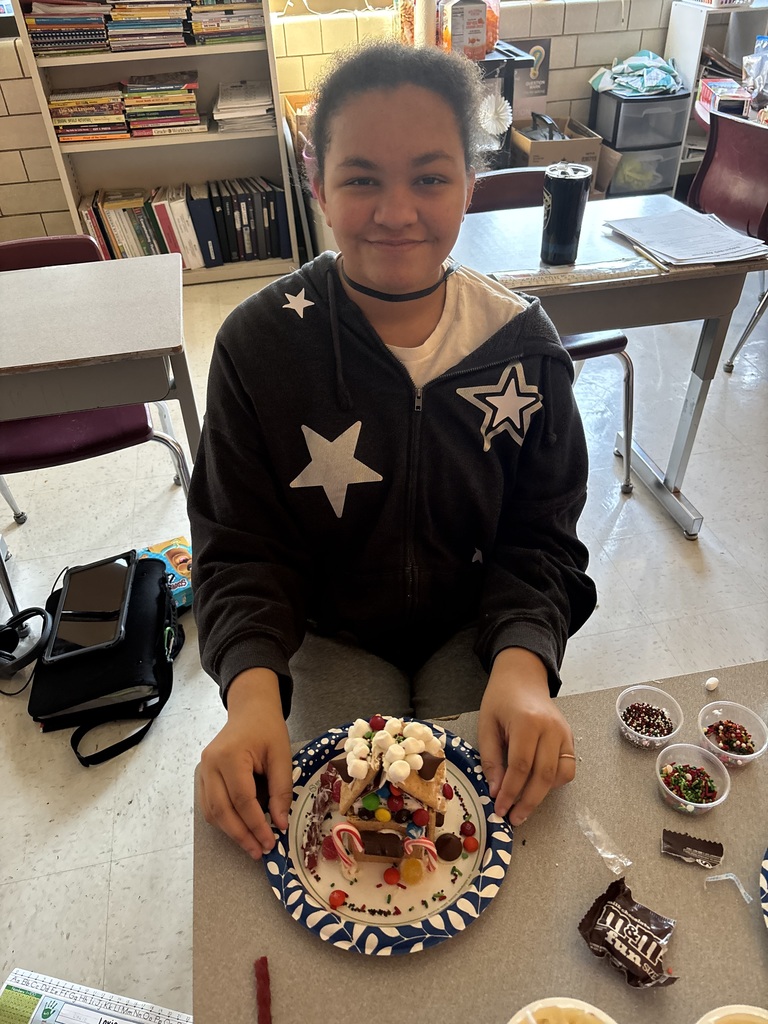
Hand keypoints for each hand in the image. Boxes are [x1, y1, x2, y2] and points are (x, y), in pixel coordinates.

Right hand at [199, 668, 293, 858]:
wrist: (250, 710)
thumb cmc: (267, 729)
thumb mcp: (281, 755)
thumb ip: (280, 790)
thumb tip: (279, 823)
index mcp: (230, 756)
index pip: (242, 800)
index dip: (256, 824)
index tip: (271, 841)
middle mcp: (210, 764)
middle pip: (222, 810)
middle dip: (242, 835)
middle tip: (259, 851)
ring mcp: (202, 770)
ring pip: (212, 812)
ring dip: (232, 832)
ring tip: (252, 845)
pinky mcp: (202, 776)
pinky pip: (210, 805)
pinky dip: (225, 820)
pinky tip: (241, 829)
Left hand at [477, 647, 574, 826]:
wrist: (523, 677)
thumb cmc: (501, 699)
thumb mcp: (486, 725)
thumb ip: (491, 759)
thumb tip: (496, 791)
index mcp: (527, 722)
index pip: (521, 767)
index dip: (510, 792)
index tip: (499, 808)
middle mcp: (551, 729)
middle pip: (543, 776)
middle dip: (527, 802)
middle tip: (513, 818)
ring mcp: (564, 733)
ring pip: (558, 775)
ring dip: (542, 796)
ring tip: (523, 807)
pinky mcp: (570, 738)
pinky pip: (567, 768)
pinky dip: (554, 782)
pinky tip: (537, 786)